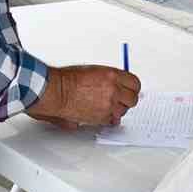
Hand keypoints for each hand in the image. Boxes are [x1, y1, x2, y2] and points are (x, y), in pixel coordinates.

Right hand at [26, 65, 141, 126]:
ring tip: (106, 106)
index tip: (130, 89)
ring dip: (117, 110)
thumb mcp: (93, 71)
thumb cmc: (68, 79)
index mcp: (112, 75)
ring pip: (124, 111)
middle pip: (133, 99)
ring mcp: (109, 105)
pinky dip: (109, 119)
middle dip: (127, 100)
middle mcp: (113, 90)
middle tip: (121, 100)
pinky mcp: (102, 117)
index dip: (132, 87)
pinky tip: (102, 113)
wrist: (58, 92)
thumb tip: (118, 84)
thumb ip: (109, 78)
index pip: (134, 83)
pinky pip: (113, 121)